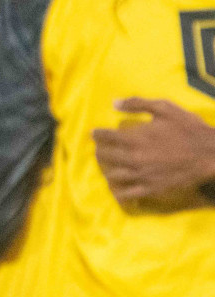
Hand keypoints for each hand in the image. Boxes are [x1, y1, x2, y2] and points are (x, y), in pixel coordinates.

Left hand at [93, 98, 214, 203]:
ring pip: (113, 175)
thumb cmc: (188, 128)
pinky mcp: (151, 188)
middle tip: (99, 149)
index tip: (94, 133)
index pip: (105, 137)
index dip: (97, 134)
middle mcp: (133, 158)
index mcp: (135, 139)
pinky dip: (119, 192)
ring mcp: (142, 175)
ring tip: (108, 167)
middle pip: (105, 156)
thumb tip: (114, 103)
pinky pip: (128, 193)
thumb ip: (138, 104)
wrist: (210, 153)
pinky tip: (117, 190)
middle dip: (100, 151)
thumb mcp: (165, 108)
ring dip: (107, 170)